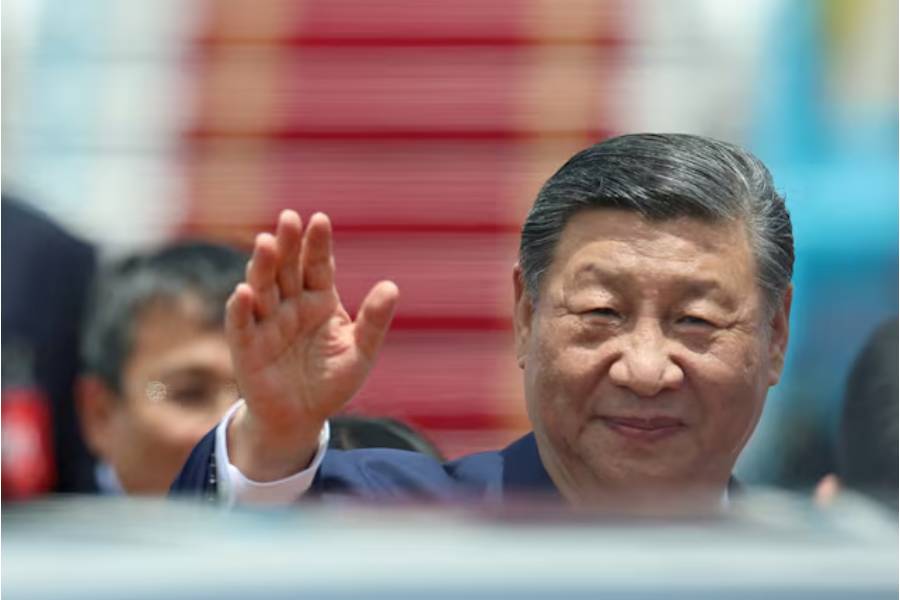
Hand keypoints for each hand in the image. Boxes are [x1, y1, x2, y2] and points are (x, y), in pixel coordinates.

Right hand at [226, 210, 397, 480]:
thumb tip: (391, 286)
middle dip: (287, 243)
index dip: (318, 243)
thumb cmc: (330, 382)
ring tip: (266, 243)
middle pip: (287, 268)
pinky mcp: (246, 347)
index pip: (318, 264)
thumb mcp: (360, 353)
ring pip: (262, 288)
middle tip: (288, 218)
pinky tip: (244, 291)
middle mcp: (290, 304)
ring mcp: (266, 323)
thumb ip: (374, 321)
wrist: (301, 419)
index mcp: (320, 299)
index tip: (320, 219)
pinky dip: (240, 308)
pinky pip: (241, 324)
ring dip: (262, 266)